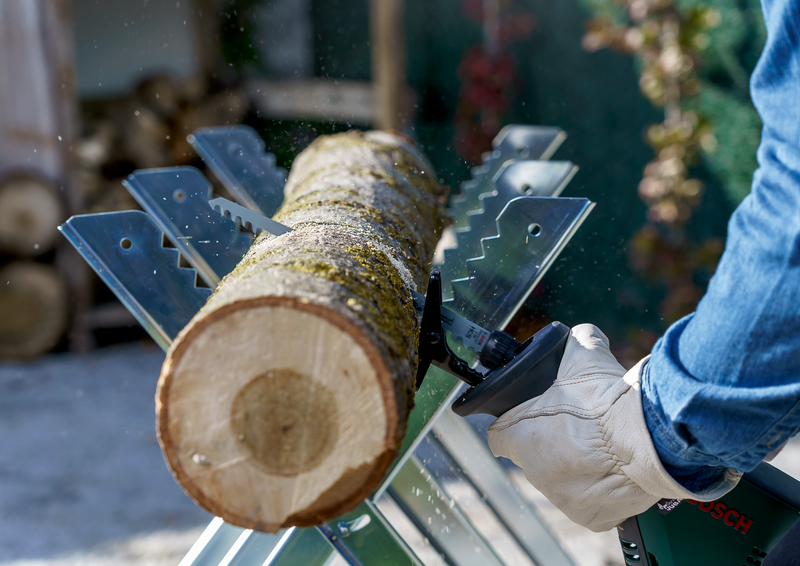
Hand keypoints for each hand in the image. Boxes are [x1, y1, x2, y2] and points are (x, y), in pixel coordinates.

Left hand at [487, 324, 740, 531]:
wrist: (645, 440)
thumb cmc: (606, 401)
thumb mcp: (584, 355)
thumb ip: (576, 342)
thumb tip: (582, 335)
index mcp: (519, 437)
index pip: (501, 436)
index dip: (516, 425)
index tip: (530, 420)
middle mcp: (534, 471)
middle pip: (536, 458)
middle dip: (553, 444)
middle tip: (580, 429)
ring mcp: (561, 497)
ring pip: (563, 480)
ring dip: (577, 466)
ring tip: (603, 448)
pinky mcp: (589, 517)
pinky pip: (591, 503)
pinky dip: (601, 490)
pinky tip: (615, 470)